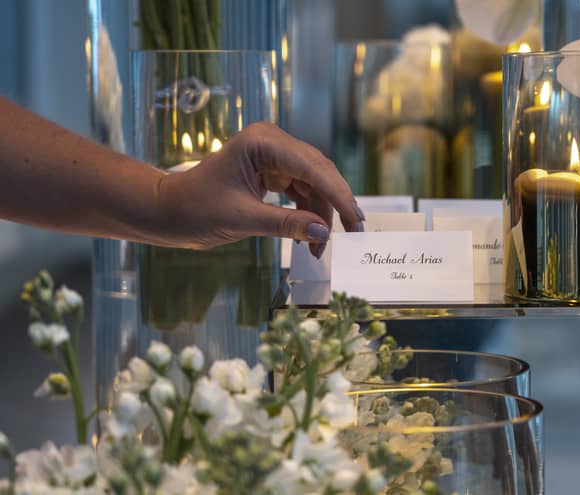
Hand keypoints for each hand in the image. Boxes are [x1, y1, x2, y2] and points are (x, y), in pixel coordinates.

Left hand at [154, 122, 364, 255]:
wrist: (168, 211)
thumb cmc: (194, 209)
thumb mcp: (242, 219)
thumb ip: (286, 225)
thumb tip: (323, 233)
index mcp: (262, 142)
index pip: (312, 167)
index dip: (337, 194)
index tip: (354, 219)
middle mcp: (272, 142)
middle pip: (319, 173)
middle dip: (335, 205)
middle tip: (354, 234)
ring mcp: (274, 156)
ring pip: (314, 184)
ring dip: (321, 215)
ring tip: (321, 247)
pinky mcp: (273, 171)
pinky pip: (302, 191)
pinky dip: (309, 214)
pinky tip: (312, 236)